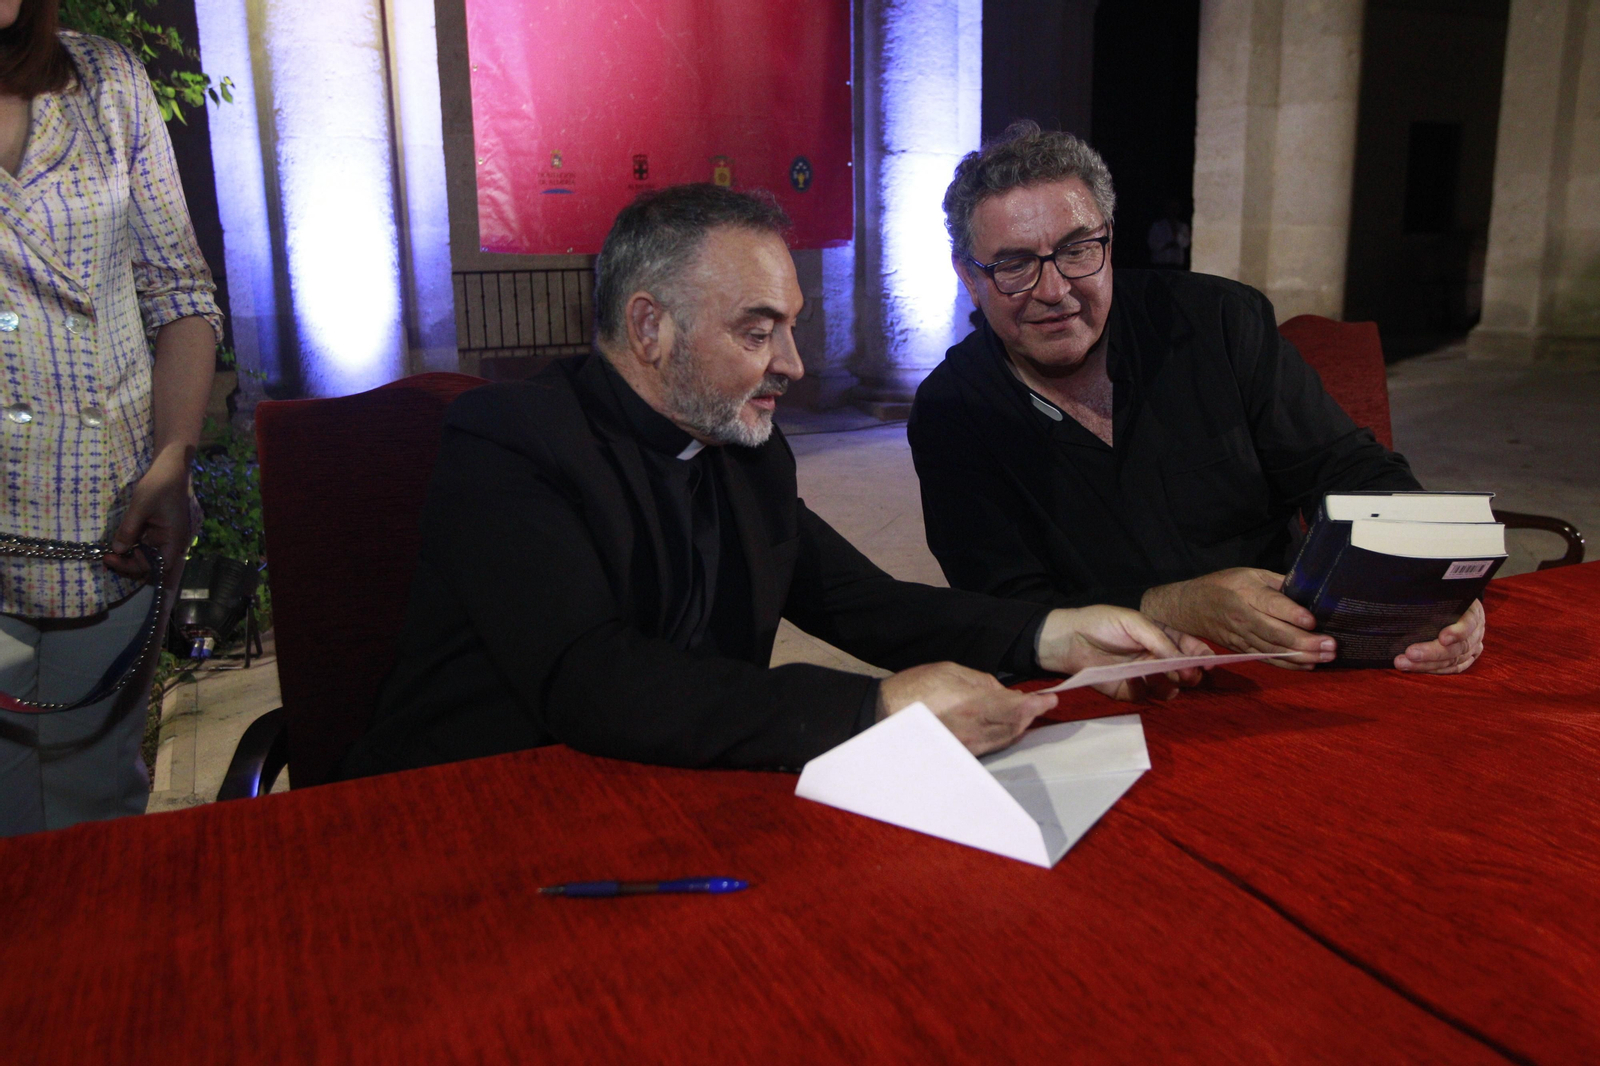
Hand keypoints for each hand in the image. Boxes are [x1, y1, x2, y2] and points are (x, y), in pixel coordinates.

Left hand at [104, 444, 192, 583]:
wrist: (170, 469)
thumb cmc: (159, 486)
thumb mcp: (139, 508)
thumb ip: (128, 531)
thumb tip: (117, 551)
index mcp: (173, 540)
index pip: (155, 566)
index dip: (133, 567)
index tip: (110, 558)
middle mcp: (172, 543)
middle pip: (152, 565)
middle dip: (129, 565)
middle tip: (106, 559)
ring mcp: (166, 538)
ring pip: (148, 557)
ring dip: (130, 557)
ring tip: (110, 554)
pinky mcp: (160, 531)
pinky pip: (147, 545)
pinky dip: (133, 547)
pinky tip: (120, 544)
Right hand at [878, 662, 1055, 756]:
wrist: (886, 716)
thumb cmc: (915, 689)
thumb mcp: (950, 671)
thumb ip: (980, 681)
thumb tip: (1001, 690)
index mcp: (975, 706)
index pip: (1018, 707)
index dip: (1038, 704)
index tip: (1050, 699)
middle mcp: (976, 730)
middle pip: (1016, 726)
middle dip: (1031, 714)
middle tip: (1040, 704)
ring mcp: (969, 746)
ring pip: (1006, 738)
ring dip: (1020, 726)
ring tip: (1027, 714)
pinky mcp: (961, 753)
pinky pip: (991, 745)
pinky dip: (1004, 735)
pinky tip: (1005, 727)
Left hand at [1036, 605, 1211, 699]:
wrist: (1068, 638)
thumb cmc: (1102, 623)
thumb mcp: (1134, 623)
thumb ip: (1159, 641)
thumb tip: (1183, 660)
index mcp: (1162, 638)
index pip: (1190, 648)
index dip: (1203, 656)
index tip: (1210, 662)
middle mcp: (1156, 658)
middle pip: (1183, 672)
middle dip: (1190, 674)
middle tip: (1189, 675)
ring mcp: (1143, 676)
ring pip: (1168, 689)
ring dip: (1172, 686)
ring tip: (1170, 680)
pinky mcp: (1127, 690)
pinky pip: (1144, 696)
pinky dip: (1145, 691)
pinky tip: (1139, 681)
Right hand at [1141, 568, 1332, 668]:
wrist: (1189, 607)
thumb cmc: (1223, 585)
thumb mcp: (1250, 574)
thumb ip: (1278, 583)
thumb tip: (1309, 591)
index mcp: (1245, 592)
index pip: (1270, 604)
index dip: (1291, 614)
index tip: (1312, 621)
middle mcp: (1242, 617)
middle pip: (1274, 632)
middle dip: (1304, 641)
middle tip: (1331, 645)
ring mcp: (1241, 637)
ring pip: (1272, 649)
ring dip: (1300, 656)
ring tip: (1326, 657)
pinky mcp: (1241, 650)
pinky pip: (1266, 659)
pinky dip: (1287, 665)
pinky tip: (1308, 665)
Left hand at [1396, 599, 1484, 673]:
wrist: (1460, 604)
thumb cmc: (1447, 597)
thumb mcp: (1445, 592)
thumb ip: (1432, 595)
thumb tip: (1408, 589)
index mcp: (1473, 612)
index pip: (1469, 623)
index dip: (1457, 632)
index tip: (1443, 637)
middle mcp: (1476, 632)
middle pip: (1458, 647)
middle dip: (1432, 652)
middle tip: (1410, 653)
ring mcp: (1473, 647)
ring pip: (1452, 661)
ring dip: (1426, 664)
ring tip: (1403, 663)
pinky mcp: (1468, 658)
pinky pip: (1454, 668)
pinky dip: (1434, 670)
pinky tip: (1416, 669)